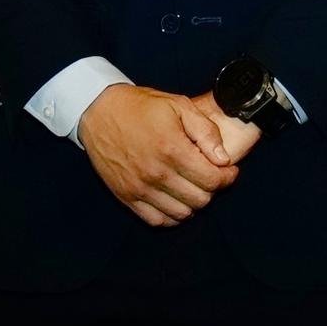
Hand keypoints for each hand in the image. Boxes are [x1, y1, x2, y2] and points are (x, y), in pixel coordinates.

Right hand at [79, 82, 253, 226]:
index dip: (228, 177)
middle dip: (212, 189)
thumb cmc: (140, 106)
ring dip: (193, 202)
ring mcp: (140, 188)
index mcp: (172, 149)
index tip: (228, 170)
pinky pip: (157, 220)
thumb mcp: (179, 105)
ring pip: (182, 214)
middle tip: (209, 175)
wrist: (99, 111)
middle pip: (201, 199)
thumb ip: (206, 131)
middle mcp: (156, 173)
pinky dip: (171, 215)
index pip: (213, 180)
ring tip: (192, 186)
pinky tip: (174, 198)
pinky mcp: (126, 196)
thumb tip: (223, 159)